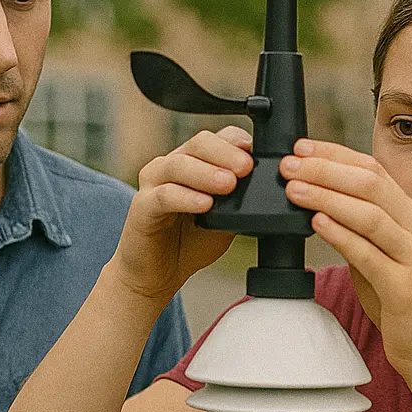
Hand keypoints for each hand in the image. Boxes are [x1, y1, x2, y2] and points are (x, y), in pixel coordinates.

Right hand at [109, 126, 252, 304]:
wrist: (158, 273)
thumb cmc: (192, 241)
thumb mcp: (227, 217)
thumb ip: (242, 199)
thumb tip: (271, 189)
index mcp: (196, 162)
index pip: (219, 138)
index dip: (238, 143)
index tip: (258, 157)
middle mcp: (173, 165)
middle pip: (199, 143)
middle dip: (225, 153)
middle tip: (246, 168)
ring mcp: (154, 183)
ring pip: (179, 164)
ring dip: (206, 172)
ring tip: (228, 184)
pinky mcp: (141, 206)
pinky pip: (164, 196)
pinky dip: (186, 197)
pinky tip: (205, 204)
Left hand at [279, 138, 411, 372]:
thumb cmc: (398, 298)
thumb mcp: (377, 251)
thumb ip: (355, 226)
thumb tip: (314, 199)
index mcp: (408, 214)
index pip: (372, 169)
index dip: (335, 154)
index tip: (301, 148)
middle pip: (370, 184)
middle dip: (326, 170)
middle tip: (290, 165)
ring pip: (369, 214)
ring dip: (327, 197)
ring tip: (294, 189)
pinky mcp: (404, 286)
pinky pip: (369, 254)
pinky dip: (341, 235)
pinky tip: (317, 223)